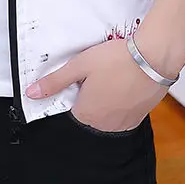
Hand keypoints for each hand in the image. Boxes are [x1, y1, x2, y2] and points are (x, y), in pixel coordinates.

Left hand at [25, 39, 170, 133]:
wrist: (153, 58)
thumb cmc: (117, 60)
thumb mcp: (79, 65)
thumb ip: (55, 82)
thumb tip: (31, 93)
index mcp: (86, 114)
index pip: (70, 108)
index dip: (74, 89)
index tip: (81, 76)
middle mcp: (105, 125)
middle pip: (89, 112)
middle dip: (90, 94)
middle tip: (98, 72)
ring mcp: (124, 123)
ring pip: (107, 113)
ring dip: (106, 98)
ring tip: (112, 75)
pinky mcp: (140, 117)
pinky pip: (123, 112)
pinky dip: (122, 100)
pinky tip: (125, 81)